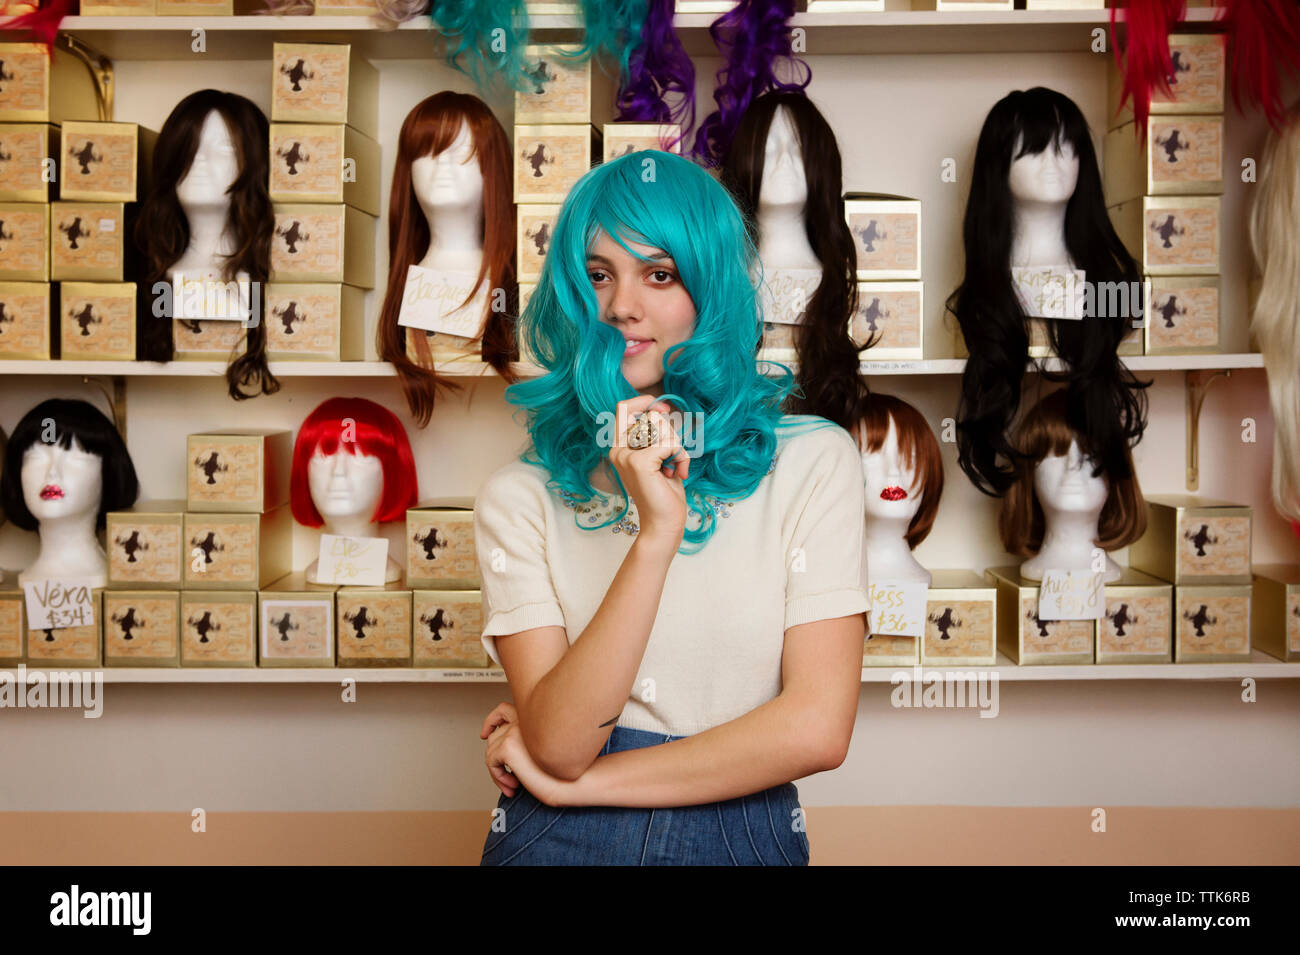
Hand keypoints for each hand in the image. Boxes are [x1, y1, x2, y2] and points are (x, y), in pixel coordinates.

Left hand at [480, 702, 576, 806]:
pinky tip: (514, 785)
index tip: (485, 734)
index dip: (491, 720)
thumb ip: (522, 740)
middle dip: (496, 759)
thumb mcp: (540, 748)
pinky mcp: (508, 746)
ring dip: (498, 772)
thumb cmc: (561, 768)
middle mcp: (523, 719)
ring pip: (490, 752)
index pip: (503, 709)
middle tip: (509, 779)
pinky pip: (491, 762)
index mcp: (532, 716)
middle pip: (494, 737)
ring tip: (513, 784)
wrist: (571, 781)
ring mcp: (515, 731)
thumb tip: (496, 744)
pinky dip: (498, 776)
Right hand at [608, 395, 689, 549]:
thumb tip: (660, 407)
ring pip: (662, 428)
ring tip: (675, 467)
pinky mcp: (639, 462)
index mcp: (619, 446)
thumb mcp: (660, 456)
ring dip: (678, 446)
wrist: (664, 523)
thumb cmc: (664, 492)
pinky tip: (678, 473)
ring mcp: (626, 455)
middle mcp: (618, 449)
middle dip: (671, 432)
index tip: (664, 412)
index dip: (645, 402)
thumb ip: (657, 433)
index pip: (624, 407)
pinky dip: (681, 456)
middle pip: (651, 416)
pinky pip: (670, 443)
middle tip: (674, 457)